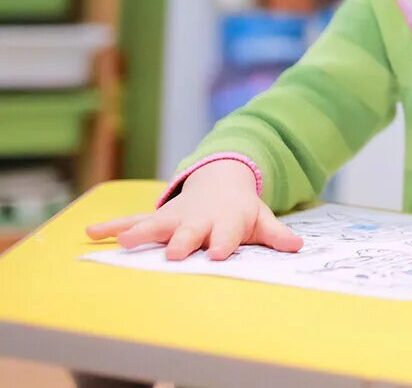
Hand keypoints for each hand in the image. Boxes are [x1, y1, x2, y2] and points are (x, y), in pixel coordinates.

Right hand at [85, 160, 300, 260]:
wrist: (223, 180)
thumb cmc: (240, 211)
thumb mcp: (260, 219)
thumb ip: (276, 234)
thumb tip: (298, 246)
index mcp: (226, 220)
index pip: (226, 233)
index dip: (223, 242)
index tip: (218, 254)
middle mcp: (198, 219)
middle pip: (189, 231)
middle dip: (181, 241)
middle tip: (172, 253)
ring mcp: (175, 217)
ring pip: (155, 224)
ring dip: (139, 232)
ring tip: (122, 242)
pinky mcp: (156, 218)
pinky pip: (131, 221)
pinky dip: (112, 226)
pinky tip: (91, 231)